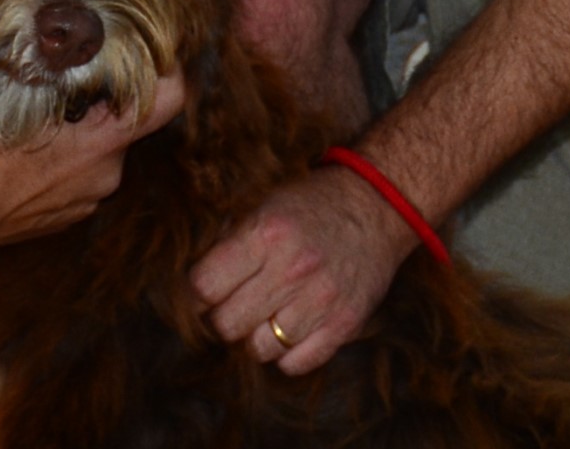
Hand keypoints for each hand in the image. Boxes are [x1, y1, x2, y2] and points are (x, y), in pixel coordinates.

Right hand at [0, 73, 186, 250]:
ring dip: (76, 135)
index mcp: (102, 143)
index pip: (167, 103)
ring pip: (96, 153)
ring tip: (34, 122)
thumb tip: (67, 41)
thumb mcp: (15, 93)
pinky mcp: (66, 218)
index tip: (158, 55)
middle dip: (99, 106)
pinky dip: (60, 163)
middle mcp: (107, 176)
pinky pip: (76, 178)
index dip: (169, 74)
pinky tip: (23, 156)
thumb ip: (55, 69)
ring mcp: (87, 201)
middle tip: (64, 85)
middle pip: (122, 126)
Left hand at [190, 165, 417, 374]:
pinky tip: (288, 329)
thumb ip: (230, 241)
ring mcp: (321, 299)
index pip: (204, 285)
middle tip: (232, 305)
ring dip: (253, 337)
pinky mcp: (345, 324)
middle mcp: (292, 269)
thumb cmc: (311, 205)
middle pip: (227, 324)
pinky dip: (285, 354)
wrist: (376, 206)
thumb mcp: (265, 205)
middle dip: (221, 318)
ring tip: (262, 316)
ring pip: (259, 349)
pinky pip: (295, 364)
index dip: (197, 292)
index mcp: (266, 233)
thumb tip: (193, 285)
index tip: (205, 290)